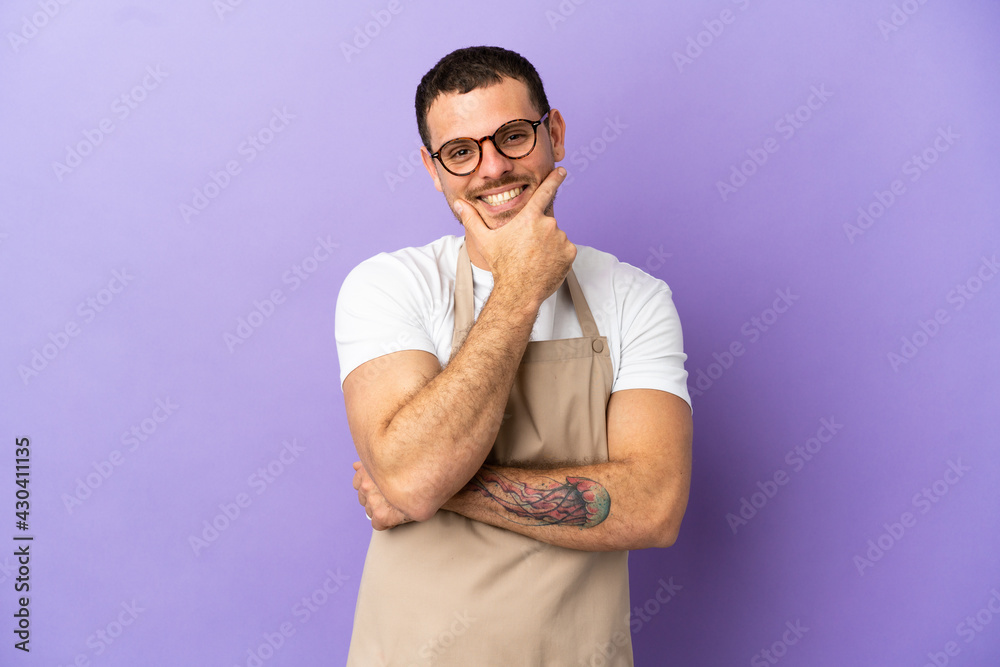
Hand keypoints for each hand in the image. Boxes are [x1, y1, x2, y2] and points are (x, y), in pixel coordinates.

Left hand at [352, 461, 414, 529]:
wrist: (434, 482)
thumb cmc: (416, 470)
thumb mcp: (392, 461)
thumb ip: (371, 464)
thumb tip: (355, 466)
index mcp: (368, 470)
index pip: (358, 483)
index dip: (372, 487)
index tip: (383, 489)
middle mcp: (368, 484)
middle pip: (363, 498)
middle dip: (375, 499)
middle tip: (392, 498)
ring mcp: (373, 499)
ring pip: (370, 511)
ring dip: (380, 510)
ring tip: (397, 505)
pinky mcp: (381, 514)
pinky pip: (377, 523)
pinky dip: (386, 522)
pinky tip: (398, 515)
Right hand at [454, 167, 575, 306]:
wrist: (518, 292)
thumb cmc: (502, 266)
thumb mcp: (485, 240)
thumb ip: (472, 219)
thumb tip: (458, 204)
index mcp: (529, 218)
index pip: (545, 191)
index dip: (554, 179)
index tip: (562, 171)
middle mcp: (547, 224)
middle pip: (546, 223)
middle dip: (539, 233)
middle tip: (527, 249)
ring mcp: (560, 239)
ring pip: (556, 237)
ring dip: (549, 245)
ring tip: (535, 259)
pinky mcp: (569, 253)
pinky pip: (565, 250)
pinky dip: (558, 255)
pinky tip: (545, 264)